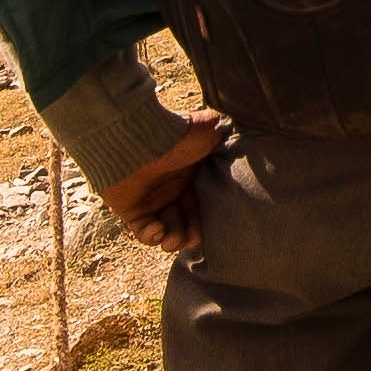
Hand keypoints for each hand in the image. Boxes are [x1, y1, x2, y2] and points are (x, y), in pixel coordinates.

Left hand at [101, 121, 227, 256]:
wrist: (140, 139)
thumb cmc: (177, 136)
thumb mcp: (209, 130)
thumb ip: (224, 136)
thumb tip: (239, 140)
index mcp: (190, 177)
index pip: (201, 207)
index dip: (205, 222)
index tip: (210, 231)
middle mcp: (171, 190)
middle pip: (184, 223)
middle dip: (188, 236)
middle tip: (190, 240)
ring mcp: (151, 200)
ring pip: (165, 231)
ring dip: (171, 240)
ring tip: (170, 239)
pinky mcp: (130, 209)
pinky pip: (142, 231)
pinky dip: (150, 236)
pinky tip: (157, 228)